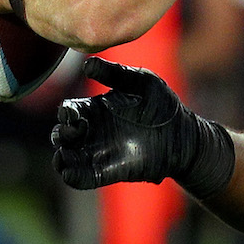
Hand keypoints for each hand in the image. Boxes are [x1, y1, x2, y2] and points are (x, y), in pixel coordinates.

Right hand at [50, 57, 234, 197]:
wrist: (183, 133)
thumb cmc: (162, 104)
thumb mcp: (140, 82)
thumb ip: (114, 74)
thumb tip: (86, 65)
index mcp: (94, 109)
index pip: (69, 111)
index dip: (66, 113)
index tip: (73, 114)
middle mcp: (92, 131)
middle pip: (63, 135)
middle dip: (61, 136)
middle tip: (72, 133)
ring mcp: (99, 152)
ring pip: (68, 159)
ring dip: (61, 159)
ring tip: (64, 158)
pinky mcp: (110, 171)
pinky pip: (84, 178)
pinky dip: (74, 177)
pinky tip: (70, 174)